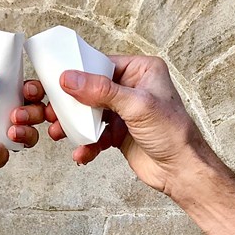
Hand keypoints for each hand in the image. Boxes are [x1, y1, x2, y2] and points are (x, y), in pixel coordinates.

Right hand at [45, 56, 216, 193]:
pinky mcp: (117, 132)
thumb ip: (101, 90)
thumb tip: (71, 79)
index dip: (78, 72)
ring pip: (89, 113)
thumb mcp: (136, 105)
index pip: (101, 64)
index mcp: (141, 71)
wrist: (181, 170)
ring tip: (58, 132)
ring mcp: (123, 111)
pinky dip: (86, 143)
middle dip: (71, 103)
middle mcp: (131, 88)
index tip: (57, 80)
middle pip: (91, 89)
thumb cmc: (173, 133)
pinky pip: (94, 134)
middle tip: (53, 110)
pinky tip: (81, 152)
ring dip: (74, 124)